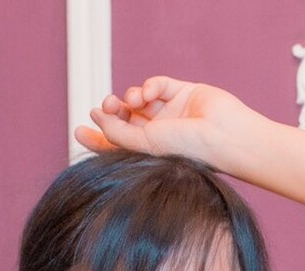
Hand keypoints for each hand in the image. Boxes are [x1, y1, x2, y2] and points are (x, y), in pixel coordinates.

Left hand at [75, 77, 258, 169]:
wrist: (226, 136)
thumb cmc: (191, 150)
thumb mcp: (146, 145)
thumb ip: (118, 132)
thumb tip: (96, 118)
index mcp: (152, 152)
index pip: (118, 144)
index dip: (97, 137)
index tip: (78, 131)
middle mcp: (160, 133)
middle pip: (125, 119)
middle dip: (111, 110)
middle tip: (105, 107)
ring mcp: (172, 112)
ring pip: (139, 99)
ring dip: (130, 97)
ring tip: (132, 101)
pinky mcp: (184, 93)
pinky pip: (158, 84)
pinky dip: (150, 85)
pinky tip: (150, 93)